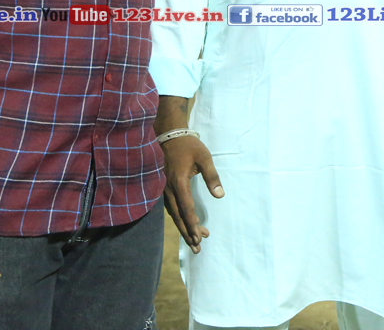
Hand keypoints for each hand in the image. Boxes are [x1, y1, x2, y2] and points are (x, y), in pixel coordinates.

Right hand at [160, 135, 222, 252]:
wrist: (168, 134)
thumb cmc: (188, 145)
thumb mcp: (204, 157)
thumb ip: (212, 176)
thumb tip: (220, 195)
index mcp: (179, 183)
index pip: (186, 209)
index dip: (192, 225)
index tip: (199, 238)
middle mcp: (169, 189)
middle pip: (178, 216)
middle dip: (188, 233)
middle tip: (197, 248)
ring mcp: (164, 189)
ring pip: (174, 213)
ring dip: (184, 227)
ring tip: (195, 240)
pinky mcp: (164, 187)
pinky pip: (171, 207)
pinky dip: (179, 217)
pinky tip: (186, 223)